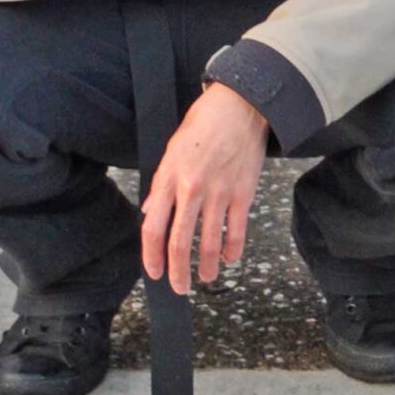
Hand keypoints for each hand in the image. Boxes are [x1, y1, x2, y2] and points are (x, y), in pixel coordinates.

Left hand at [140, 85, 269, 294]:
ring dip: (206, 266)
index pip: (153, 228)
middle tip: (179, 288)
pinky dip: (232, 249)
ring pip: (209, 242)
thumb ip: (161, 184)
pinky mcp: (244, 192)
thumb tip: (151, 212)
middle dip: (177, 272)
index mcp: (170, 179)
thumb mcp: (171, 149)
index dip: (151, 256)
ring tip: (205, 279)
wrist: (241, 106)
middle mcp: (192, 189)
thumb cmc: (204, 123)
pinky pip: (237, 230)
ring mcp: (220, 192)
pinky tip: (229, 258)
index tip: (153, 272)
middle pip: (179, 242)